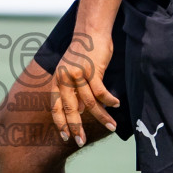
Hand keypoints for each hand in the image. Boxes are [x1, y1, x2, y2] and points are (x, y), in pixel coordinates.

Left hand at [51, 30, 118, 145]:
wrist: (91, 31)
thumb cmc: (84, 53)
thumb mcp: (74, 72)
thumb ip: (74, 91)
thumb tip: (80, 111)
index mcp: (57, 80)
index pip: (56, 107)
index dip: (60, 123)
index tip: (65, 137)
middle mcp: (64, 78)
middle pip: (70, 109)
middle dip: (76, 128)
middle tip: (82, 141)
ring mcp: (77, 74)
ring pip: (89, 103)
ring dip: (102, 117)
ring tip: (112, 126)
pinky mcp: (92, 70)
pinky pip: (101, 92)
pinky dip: (109, 100)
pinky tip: (116, 105)